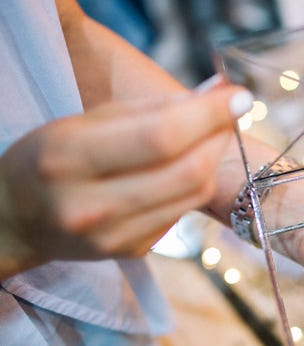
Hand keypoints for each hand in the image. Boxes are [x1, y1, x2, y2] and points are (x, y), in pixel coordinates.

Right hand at [0, 86, 252, 277]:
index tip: (239, 94)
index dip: (209, 115)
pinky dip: (194, 183)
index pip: (160, 137)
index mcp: (69, 158)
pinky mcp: (132, 251)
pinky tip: (185, 166)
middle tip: (231, 111)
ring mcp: (113, 237)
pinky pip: (182, 211)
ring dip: (214, 158)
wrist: (15, 220)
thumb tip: (214, 95)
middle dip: (219, 135)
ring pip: (193, 193)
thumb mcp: (82, 121)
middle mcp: (90, 206)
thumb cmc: (50, 157)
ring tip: (212, 133)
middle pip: (187, 170)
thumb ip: (149, 109)